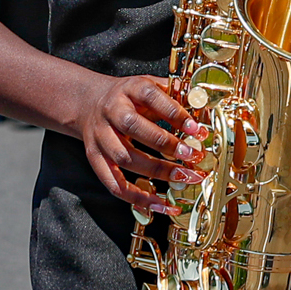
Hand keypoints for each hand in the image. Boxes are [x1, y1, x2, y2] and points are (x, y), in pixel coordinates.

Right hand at [79, 74, 208, 213]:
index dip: (175, 113)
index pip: (151, 97)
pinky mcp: (95, 158)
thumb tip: (202, 104)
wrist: (89, 102)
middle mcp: (111, 112)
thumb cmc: (127, 97)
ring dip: (157, 171)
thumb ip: (173, 94)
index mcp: (128, 89)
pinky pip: (114, 183)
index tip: (197, 129)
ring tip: (184, 178)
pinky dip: (137, 198)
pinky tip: (160, 204)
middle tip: (192, 155)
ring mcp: (100, 137)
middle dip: (165, 143)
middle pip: (134, 127)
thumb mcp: (148, 85)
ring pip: (124, 157)